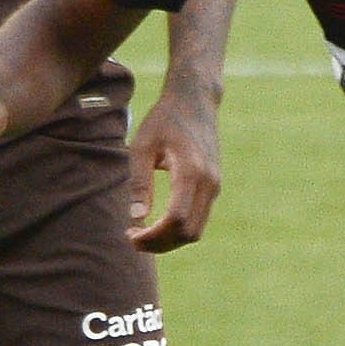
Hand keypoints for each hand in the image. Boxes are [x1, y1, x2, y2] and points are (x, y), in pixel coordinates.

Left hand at [124, 96, 221, 251]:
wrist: (196, 101)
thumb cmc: (164, 120)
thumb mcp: (142, 146)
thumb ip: (139, 182)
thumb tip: (136, 217)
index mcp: (191, 172)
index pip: (176, 219)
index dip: (153, 235)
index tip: (130, 233)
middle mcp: (209, 183)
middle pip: (188, 232)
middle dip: (160, 243)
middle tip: (132, 238)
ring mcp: (214, 186)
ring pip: (196, 231)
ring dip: (169, 240)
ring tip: (142, 233)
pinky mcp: (213, 187)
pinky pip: (198, 220)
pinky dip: (178, 229)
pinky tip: (157, 223)